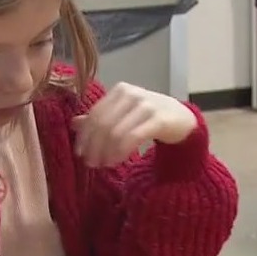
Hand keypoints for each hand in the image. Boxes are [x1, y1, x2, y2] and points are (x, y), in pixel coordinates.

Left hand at [73, 82, 196, 167]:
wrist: (182, 118)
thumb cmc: (149, 116)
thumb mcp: (124, 114)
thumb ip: (101, 117)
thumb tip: (74, 123)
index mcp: (121, 90)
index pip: (95, 114)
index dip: (84, 136)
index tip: (80, 154)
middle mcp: (132, 94)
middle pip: (103, 124)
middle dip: (94, 147)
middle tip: (92, 163)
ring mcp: (147, 106)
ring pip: (116, 132)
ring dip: (107, 152)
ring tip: (105, 164)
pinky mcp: (159, 119)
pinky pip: (132, 138)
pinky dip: (121, 152)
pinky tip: (117, 161)